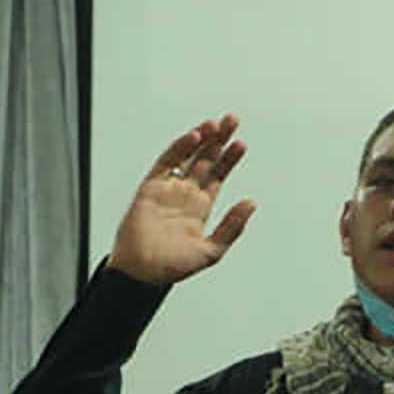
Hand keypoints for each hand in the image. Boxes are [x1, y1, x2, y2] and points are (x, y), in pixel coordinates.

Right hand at [106, 114, 257, 286]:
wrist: (142, 273)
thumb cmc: (172, 267)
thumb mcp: (211, 250)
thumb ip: (232, 227)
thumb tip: (251, 203)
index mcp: (200, 208)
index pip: (218, 175)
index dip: (229, 159)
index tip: (241, 144)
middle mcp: (185, 195)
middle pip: (205, 160)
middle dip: (219, 140)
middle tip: (233, 120)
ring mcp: (167, 189)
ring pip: (188, 156)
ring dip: (202, 139)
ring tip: (217, 124)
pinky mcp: (150, 187)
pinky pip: (166, 162)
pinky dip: (179, 148)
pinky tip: (194, 137)